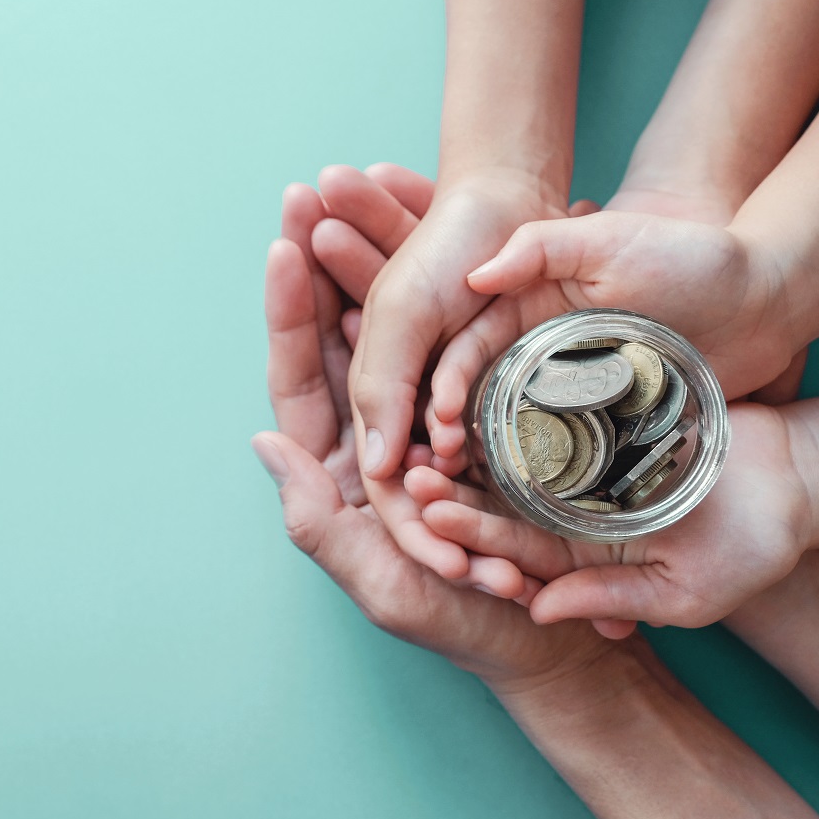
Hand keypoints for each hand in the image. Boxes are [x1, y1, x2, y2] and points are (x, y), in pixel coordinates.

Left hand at [253, 185, 618, 685]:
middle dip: (328, 262)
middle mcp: (378, 432)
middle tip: (316, 187)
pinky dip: (444, 282)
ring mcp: (430, 413)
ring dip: (380, 253)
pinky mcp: (482, 404)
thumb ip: (318, 525)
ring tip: (368, 181)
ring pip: (395, 322)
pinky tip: (437, 227)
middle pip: (342, 334)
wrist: (553, 637)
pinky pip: (454, 334)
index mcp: (342, 470)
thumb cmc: (465, 625)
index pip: (302, 379)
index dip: (290, 314)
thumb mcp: (385, 586)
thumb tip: (264, 442)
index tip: (284, 245)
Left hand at [411, 402, 813, 629]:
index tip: (430, 512)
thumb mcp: (684, 590)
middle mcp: (563, 514)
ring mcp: (576, 468)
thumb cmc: (749, 547)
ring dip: (466, 444)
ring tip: (427, 424)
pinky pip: (541, 413)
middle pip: (496, 500)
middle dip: (451, 486)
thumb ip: (612, 598)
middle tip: (409, 468)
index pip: (511, 549)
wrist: (792, 482)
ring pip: (507, 456)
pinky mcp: (593, 424)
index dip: (470, 532)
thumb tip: (539, 610)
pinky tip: (470, 386)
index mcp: (575, 558)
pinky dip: (508, 403)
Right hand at [426, 211, 798, 457]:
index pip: (461, 353)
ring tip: (473, 493)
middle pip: (472, 403)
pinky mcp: (606, 424)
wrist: (764, 295)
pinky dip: (539, 478)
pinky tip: (525, 505)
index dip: (442, 387)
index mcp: (522, 310)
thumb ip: (539, 247)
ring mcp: (569, 393)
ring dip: (484, 467)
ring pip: (509, 435)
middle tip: (442, 471)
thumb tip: (474, 279)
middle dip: (449, 438)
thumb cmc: (686, 254)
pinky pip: (563, 456)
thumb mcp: (608, 237)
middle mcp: (535, 355)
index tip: (438, 420)